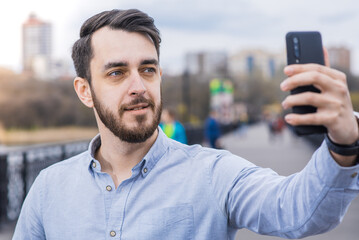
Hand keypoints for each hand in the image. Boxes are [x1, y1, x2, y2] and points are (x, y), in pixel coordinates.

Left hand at [280, 48, 358, 164]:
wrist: (348, 128)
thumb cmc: (334, 102)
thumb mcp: (333, 85)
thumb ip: (325, 70)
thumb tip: (322, 47)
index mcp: (338, 78)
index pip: (317, 68)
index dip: (299, 68)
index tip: (286, 70)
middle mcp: (339, 89)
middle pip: (313, 78)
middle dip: (294, 80)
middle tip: (282, 86)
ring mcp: (336, 104)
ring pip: (309, 98)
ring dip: (292, 100)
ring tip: (285, 103)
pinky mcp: (332, 119)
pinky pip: (311, 118)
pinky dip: (297, 118)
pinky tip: (289, 118)